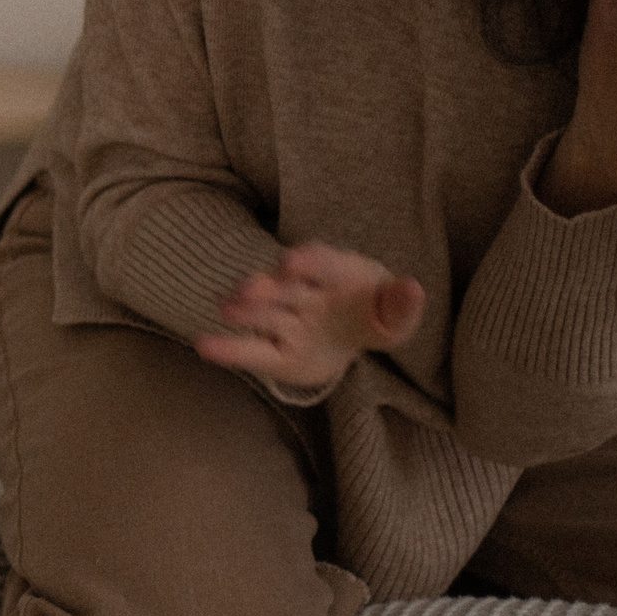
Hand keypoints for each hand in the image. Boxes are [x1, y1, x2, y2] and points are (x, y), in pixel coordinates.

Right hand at [196, 243, 424, 393]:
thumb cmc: (372, 313)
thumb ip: (401, 306)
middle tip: (252, 287)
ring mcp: (287, 321)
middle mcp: (306, 293)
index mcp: (338, 275)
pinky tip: (203, 344)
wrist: (350, 330)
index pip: (323, 263)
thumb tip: (413, 288)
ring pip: (265, 314)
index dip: (308, 262)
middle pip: (286, 288)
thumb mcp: (394, 313)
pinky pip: (253, 351)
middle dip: (270, 287)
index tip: (292, 261)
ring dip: (246, 310)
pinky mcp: (277, 354)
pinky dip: (228, 349)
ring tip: (226, 308)